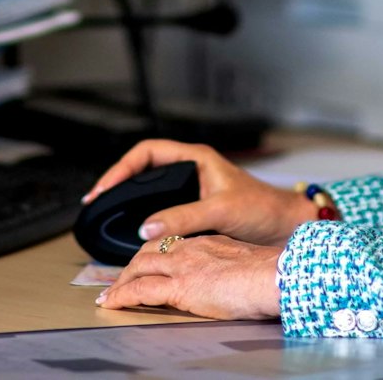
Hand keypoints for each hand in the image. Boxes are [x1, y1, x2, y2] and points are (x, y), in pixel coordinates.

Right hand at [83, 139, 315, 244]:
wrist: (286, 227)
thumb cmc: (263, 209)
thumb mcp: (221, 210)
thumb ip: (184, 217)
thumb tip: (146, 228)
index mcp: (195, 158)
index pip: (147, 152)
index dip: (122, 167)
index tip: (105, 187)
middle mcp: (191, 170)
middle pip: (142, 169)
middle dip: (117, 182)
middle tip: (96, 201)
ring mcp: (191, 190)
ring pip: (150, 189)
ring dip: (128, 199)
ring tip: (107, 212)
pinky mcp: (194, 210)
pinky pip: (160, 208)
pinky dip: (143, 216)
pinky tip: (134, 229)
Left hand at [97, 234, 281, 319]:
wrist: (275, 275)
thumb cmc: (271, 274)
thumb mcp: (246, 263)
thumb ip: (231, 267)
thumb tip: (232, 280)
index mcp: (208, 242)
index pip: (172, 245)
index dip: (154, 255)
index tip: (147, 265)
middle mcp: (191, 249)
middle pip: (149, 252)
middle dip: (131, 267)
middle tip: (119, 281)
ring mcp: (183, 266)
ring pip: (139, 267)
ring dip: (121, 282)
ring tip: (111, 295)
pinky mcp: (179, 286)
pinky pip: (141, 289)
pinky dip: (122, 296)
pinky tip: (113, 303)